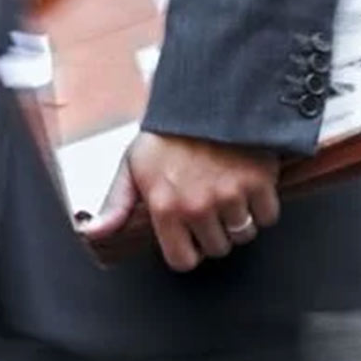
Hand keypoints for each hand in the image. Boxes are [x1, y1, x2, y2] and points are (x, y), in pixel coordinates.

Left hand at [79, 132, 281, 270]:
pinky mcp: (259, 182)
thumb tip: (92, 233)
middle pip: (217, 249)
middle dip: (214, 232)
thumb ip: (115, 206)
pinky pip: (268, 216)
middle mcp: (198, 206)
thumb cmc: (166, 136)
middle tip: (208, 204)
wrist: (205, 100)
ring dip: (238, 219)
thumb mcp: (131, 168)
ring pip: (243, 234)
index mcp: (164, 207)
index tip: (189, 235)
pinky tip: (246, 185)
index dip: (188, 250)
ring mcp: (230, 195)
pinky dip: (262, 205)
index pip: (183, 260)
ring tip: (226, 192)